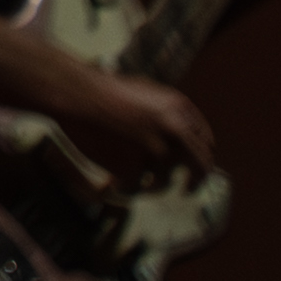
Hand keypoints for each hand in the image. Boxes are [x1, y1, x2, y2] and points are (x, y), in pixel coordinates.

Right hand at [55, 64, 222, 183]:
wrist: (75, 93)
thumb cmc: (102, 90)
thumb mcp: (145, 92)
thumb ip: (168, 113)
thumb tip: (184, 137)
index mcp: (179, 108)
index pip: (205, 141)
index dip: (202, 157)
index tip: (195, 168)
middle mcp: (175, 130)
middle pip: (200, 165)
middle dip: (196, 181)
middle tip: (188, 190)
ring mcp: (157, 150)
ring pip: (164, 181)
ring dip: (149, 183)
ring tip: (126, 174)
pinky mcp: (136, 167)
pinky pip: (135, 187)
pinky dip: (124, 185)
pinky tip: (110, 177)